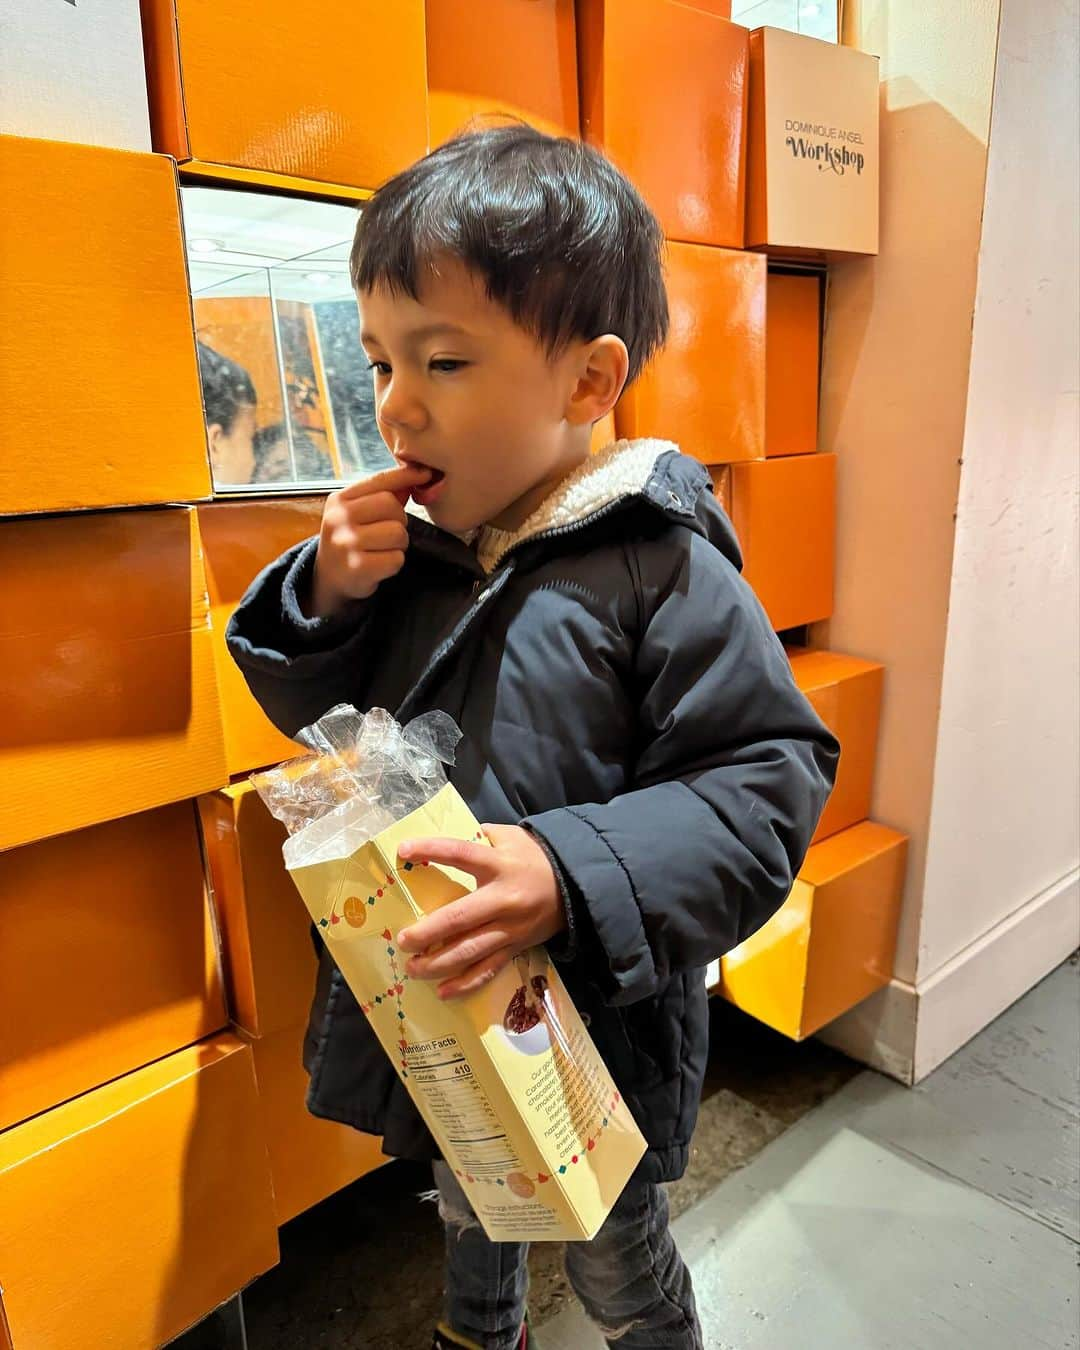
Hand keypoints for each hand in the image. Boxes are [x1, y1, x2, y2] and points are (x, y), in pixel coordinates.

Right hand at [309, 463, 431, 617]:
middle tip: (389, 532)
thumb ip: (385, 492)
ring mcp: (346, 544)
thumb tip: (417, 473)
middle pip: (391, 505)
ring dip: (399, 544)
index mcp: (340, 500)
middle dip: (399, 519)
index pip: (378, 481)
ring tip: (384, 549)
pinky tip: (381, 564)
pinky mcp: (357, 568)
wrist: (330, 577)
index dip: (405, 476)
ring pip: (397, 533)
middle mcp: (338, 519)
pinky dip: (395, 563)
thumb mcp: (359, 511)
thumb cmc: (352, 538)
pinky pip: (395, 559)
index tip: (425, 474)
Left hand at [396, 825, 565, 999]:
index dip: (432, 850)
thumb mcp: (512, 837)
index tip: (404, 850)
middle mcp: (502, 899)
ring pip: (470, 951)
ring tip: (412, 968)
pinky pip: (488, 969)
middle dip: (427, 932)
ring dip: (438, 964)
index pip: (461, 854)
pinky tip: (443, 991)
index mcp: (499, 865)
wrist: (576, 885)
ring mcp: (509, 928)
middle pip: (459, 918)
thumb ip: (482, 836)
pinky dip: (466, 983)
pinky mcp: (515, 947)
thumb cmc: (536, 858)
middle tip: (403, 940)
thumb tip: (452, 839)